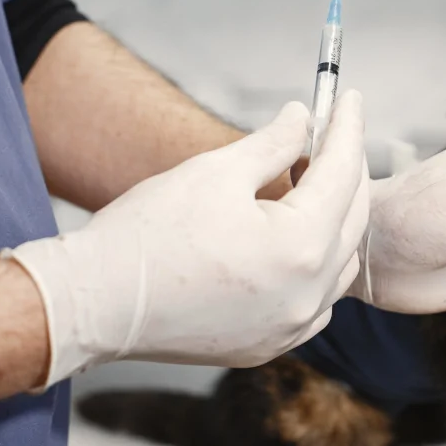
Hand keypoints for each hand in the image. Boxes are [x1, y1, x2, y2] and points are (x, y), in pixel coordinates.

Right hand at [4, 92, 368, 387]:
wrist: (94, 305)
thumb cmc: (146, 236)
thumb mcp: (216, 171)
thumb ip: (274, 143)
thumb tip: (302, 117)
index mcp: (300, 247)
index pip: (343, 174)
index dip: (347, 129)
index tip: (350, 100)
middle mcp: (308, 294)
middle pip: (351, 218)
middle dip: (346, 170)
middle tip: (335, 133)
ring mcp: (292, 326)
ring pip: (340, 263)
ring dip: (335, 220)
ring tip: (310, 183)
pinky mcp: (271, 345)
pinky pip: (317, 301)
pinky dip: (317, 268)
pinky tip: (297, 243)